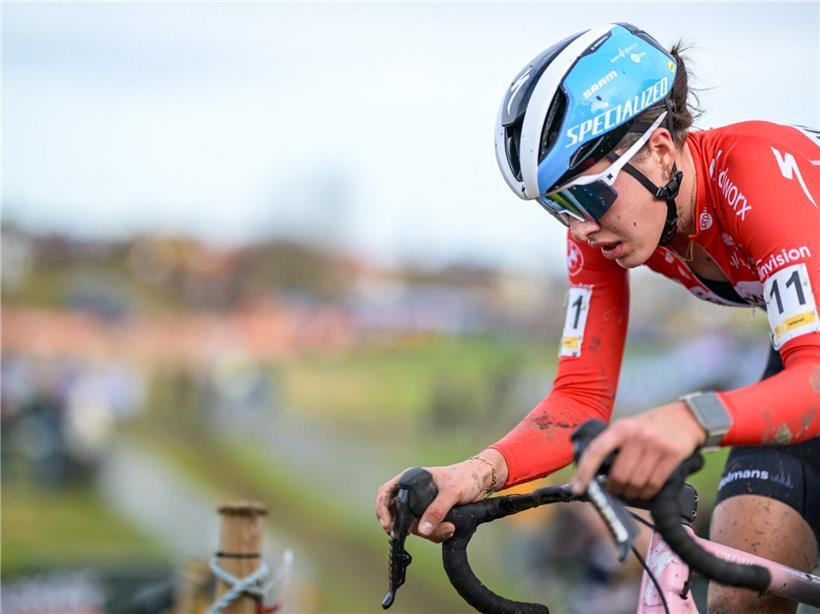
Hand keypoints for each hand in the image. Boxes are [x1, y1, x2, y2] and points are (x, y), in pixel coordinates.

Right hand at [374, 449, 507, 542]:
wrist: (482, 482)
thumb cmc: (466, 478)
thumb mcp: (452, 492)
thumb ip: (437, 510)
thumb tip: (422, 529)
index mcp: (411, 479)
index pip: (386, 493)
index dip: (382, 510)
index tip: (388, 526)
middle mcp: (412, 493)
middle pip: (398, 516)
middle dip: (412, 528)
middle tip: (426, 532)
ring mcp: (421, 506)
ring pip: (414, 526)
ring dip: (429, 533)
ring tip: (449, 528)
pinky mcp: (431, 516)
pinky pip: (426, 530)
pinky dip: (436, 534)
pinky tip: (449, 529)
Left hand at [570, 402, 706, 499]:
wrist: (688, 417)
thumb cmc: (653, 425)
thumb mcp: (630, 426)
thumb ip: (616, 445)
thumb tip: (597, 473)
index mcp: (621, 428)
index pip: (596, 450)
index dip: (584, 471)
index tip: (577, 487)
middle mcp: (637, 436)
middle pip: (619, 475)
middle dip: (614, 489)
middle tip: (615, 491)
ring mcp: (656, 445)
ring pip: (636, 482)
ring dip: (631, 494)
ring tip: (631, 492)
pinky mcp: (673, 455)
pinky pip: (655, 484)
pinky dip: (647, 493)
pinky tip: (646, 492)